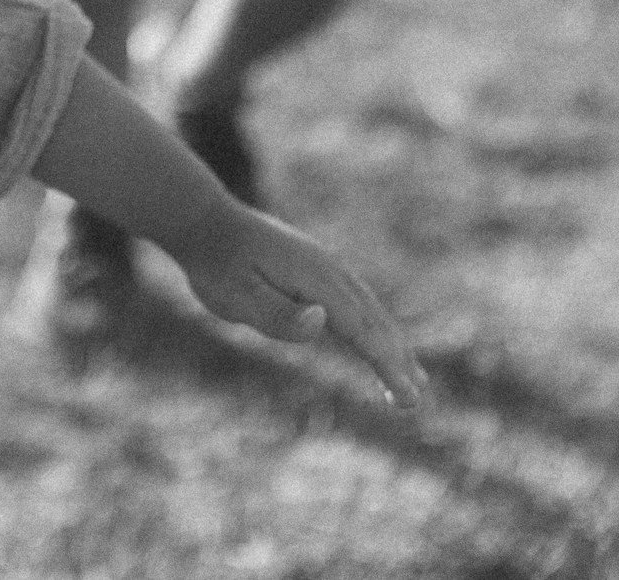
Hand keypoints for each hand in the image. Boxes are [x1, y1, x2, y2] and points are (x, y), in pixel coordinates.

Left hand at [171, 201, 428, 408]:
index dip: (387, 364)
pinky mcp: (314, 265)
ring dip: (392, 343)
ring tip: (413, 376)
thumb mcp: (237, 295)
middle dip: (398, 360)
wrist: (201, 218)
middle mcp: (329, 270)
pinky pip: (356, 300)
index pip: (362, 331)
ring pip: (370, 310)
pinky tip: (376, 338)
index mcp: (316, 280)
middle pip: (374, 321)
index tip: (407, 396)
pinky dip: (374, 324)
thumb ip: (278, 314)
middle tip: (417, 401)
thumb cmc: (216, 263)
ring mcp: (324, 265)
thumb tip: (323, 320)